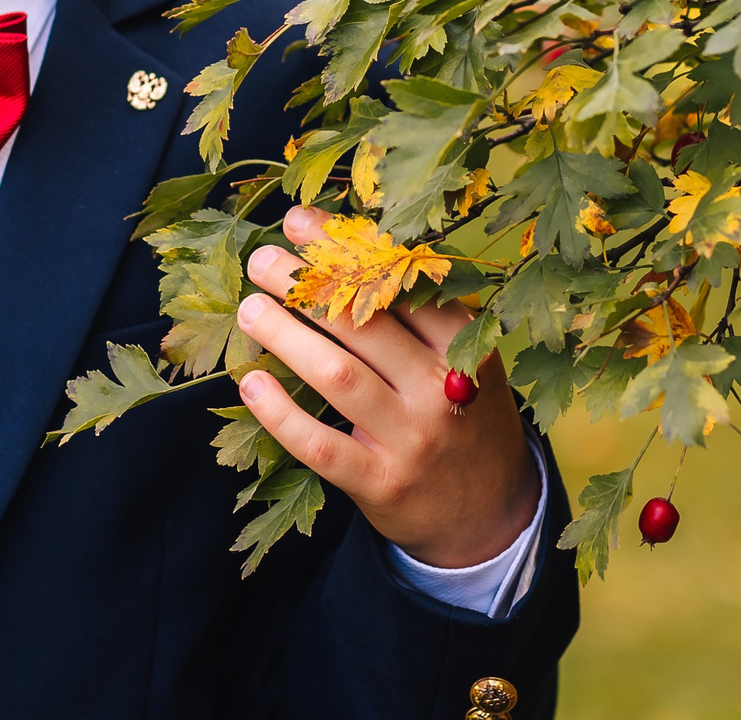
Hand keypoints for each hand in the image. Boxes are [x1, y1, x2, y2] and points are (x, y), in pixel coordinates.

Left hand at [234, 206, 540, 569]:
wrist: (491, 517)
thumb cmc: (465, 419)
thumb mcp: (465, 361)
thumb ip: (420, 314)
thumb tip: (342, 246)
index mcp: (463, 347)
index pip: (400, 284)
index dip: (345, 248)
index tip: (300, 223)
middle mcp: (440, 390)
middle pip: (363, 323)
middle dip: (305, 283)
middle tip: (262, 259)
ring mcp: (410, 441)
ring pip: (337, 376)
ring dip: (285, 336)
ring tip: (249, 308)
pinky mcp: (380, 484)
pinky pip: (320, 445)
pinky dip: (280, 412)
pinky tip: (251, 383)